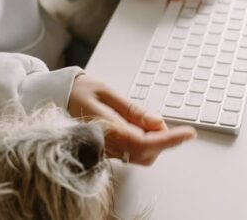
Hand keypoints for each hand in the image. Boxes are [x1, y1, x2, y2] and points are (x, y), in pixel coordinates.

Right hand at [68, 74, 195, 165]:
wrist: (59, 95)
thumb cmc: (81, 90)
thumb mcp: (108, 92)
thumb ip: (133, 110)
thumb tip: (157, 123)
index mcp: (106, 128)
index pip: (144, 142)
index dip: (169, 139)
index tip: (188, 132)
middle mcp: (107, 143)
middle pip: (146, 153)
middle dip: (162, 140)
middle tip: (162, 120)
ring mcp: (107, 149)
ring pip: (141, 156)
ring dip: (153, 142)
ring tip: (148, 121)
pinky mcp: (108, 149)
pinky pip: (132, 152)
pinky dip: (144, 142)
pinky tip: (141, 127)